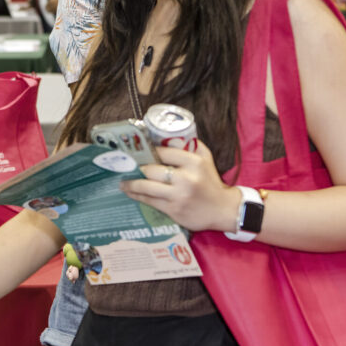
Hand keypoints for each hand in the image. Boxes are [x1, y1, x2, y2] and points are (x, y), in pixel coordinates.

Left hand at [120, 144, 238, 232]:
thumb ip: (190, 145)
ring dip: (131, 184)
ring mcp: (178, 195)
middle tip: (126, 166)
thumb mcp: (206, 159)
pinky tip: (130, 192)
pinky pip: (150, 201)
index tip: (138, 151)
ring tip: (122, 182)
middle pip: (152, 170)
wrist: (222, 210)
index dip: (149, 152)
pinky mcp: (174, 210)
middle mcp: (186, 179)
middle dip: (137, 168)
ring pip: (147, 187)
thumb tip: (168, 135)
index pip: (164, 153)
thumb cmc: (211, 181)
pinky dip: (137, 196)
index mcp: (194, 163)